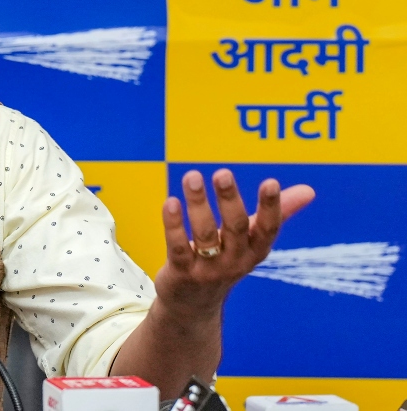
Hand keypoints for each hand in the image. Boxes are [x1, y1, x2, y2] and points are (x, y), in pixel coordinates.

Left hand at [156, 168, 314, 316]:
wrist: (193, 306)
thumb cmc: (225, 262)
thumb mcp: (250, 241)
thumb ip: (275, 215)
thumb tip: (309, 190)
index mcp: (255, 251)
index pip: (268, 229)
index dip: (271, 207)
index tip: (271, 182)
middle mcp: (235, 261)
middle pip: (235, 228)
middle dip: (229, 200)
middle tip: (223, 173)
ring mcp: (208, 269)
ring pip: (204, 234)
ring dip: (198, 204)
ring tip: (192, 176)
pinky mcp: (182, 273)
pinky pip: (179, 247)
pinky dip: (174, 225)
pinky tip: (170, 202)